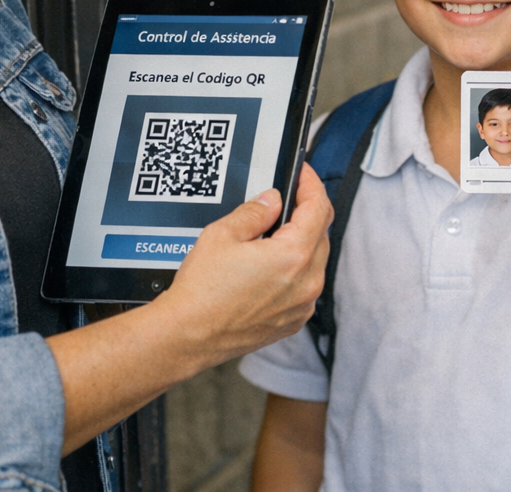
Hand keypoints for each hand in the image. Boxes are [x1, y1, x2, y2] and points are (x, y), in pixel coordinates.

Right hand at [161, 165, 331, 363]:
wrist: (188, 336)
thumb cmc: (202, 291)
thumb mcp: (222, 234)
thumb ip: (255, 211)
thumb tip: (272, 201)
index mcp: (293, 256)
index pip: (318, 208)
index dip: (311, 184)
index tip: (302, 175)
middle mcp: (306, 283)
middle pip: (321, 234)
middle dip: (307, 212)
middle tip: (287, 200)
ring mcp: (302, 305)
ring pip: (316, 261)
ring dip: (304, 242)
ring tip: (275, 232)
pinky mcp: (293, 321)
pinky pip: (306, 286)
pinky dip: (297, 270)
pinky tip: (272, 265)